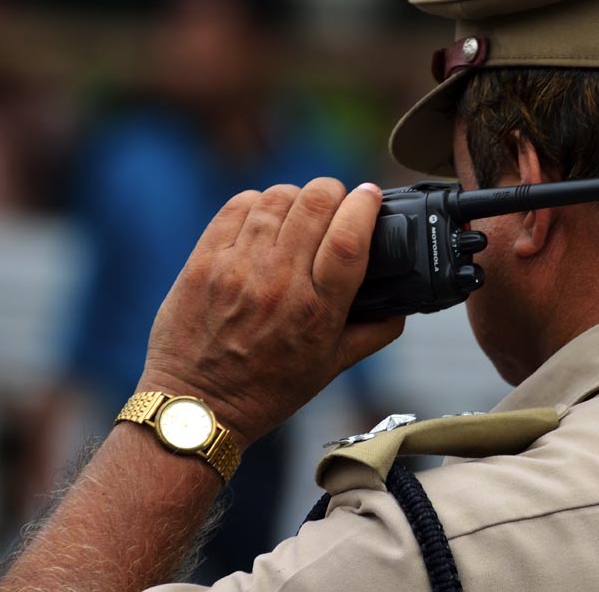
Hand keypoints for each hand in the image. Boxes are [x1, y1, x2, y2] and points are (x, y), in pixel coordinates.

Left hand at [137, 178, 403, 446]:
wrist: (196, 405)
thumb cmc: (266, 390)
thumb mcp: (331, 368)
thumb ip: (374, 334)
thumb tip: (402, 305)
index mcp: (317, 312)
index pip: (349, 238)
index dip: (365, 205)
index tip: (371, 195)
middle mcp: (278, 284)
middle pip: (315, 204)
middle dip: (334, 191)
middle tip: (336, 201)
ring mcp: (237, 269)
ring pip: (278, 198)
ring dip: (297, 196)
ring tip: (300, 211)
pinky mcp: (204, 261)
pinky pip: (238, 206)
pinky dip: (259, 202)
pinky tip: (265, 218)